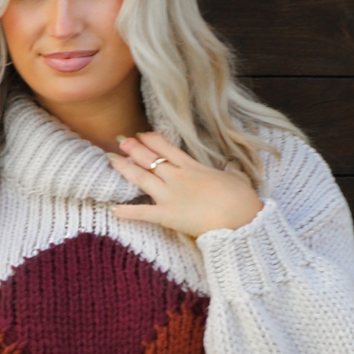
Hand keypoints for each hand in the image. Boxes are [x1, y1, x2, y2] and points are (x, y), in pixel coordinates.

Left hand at [107, 131, 262, 239]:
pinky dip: (128, 212)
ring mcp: (170, 195)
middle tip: (120, 140)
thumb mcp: (237, 179)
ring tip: (111, 160)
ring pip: (141, 177)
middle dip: (133, 148)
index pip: (167, 147)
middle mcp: (178, 177)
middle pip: (149, 158)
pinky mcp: (168, 216)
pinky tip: (113, 210)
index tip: (141, 134)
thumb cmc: (241, 200)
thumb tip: (230, 168)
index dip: (151, 139)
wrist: (240, 219)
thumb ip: (229, 172)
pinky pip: (143, 213)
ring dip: (124, 168)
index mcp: (193, 167)